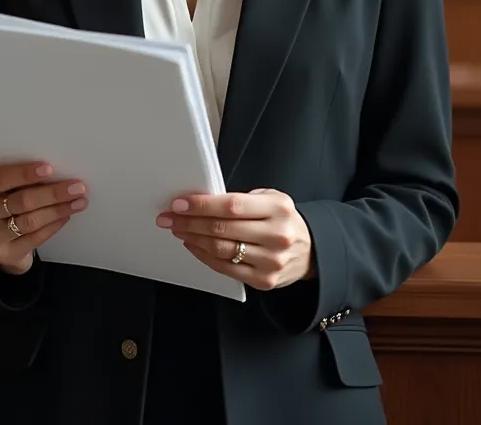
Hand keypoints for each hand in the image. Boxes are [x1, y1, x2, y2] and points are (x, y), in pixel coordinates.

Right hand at [0, 162, 87, 275]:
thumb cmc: (5, 198)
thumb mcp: (5, 184)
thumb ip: (20, 177)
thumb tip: (56, 171)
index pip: (1, 178)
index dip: (25, 174)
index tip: (50, 169)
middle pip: (20, 201)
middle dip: (52, 193)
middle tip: (77, 187)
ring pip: (29, 221)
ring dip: (57, 210)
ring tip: (78, 202)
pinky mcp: (4, 253)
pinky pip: (34, 238)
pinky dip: (52, 226)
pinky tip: (66, 216)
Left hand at [156, 188, 314, 290]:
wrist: (311, 251)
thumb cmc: (283, 220)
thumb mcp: (272, 199)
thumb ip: (242, 200)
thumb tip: (201, 201)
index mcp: (278, 208)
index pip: (232, 206)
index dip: (202, 205)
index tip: (179, 203)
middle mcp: (276, 235)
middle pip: (223, 229)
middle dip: (190, 222)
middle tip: (169, 217)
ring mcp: (271, 261)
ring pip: (222, 250)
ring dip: (193, 239)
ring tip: (179, 230)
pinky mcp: (264, 281)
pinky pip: (226, 269)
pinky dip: (204, 256)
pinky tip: (193, 245)